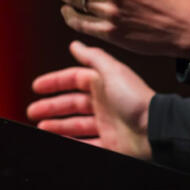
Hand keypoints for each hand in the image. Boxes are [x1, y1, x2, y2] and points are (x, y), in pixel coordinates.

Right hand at [27, 40, 153, 159]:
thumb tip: (75, 44)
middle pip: (71, 105)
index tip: (37, 87)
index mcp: (103, 85)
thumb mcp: (112, 71)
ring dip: (57, 126)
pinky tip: (58, 142)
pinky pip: (86, 145)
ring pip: (75, 126)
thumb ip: (92, 57)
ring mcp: (106, 126)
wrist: (156, 129)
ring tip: (41, 128)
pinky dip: (71, 143)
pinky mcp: (110, 145)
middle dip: (51, 107)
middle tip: (33, 111)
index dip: (55, 82)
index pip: (73, 80)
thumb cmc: (136, 99)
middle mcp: (104, 104)